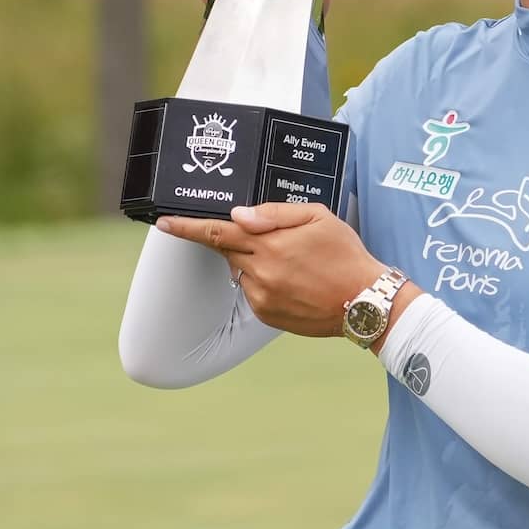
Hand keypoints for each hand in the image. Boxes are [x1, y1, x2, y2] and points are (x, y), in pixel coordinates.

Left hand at [157, 202, 385, 337]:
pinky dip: (264, 281)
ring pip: (241, 271)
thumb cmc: (346, 256)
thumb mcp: (318, 217)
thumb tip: (239, 215)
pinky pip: (253, 292)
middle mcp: (260, 272)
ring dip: (253, 262)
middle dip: (232, 241)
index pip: (217, 232)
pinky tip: (293, 280)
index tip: (164, 223)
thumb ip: (275, 213)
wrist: (365, 301)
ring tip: (293, 262)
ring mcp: (262, 296)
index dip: (186, 227)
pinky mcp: (266, 315)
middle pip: (226, 251)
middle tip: (262, 240)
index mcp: (270, 244)